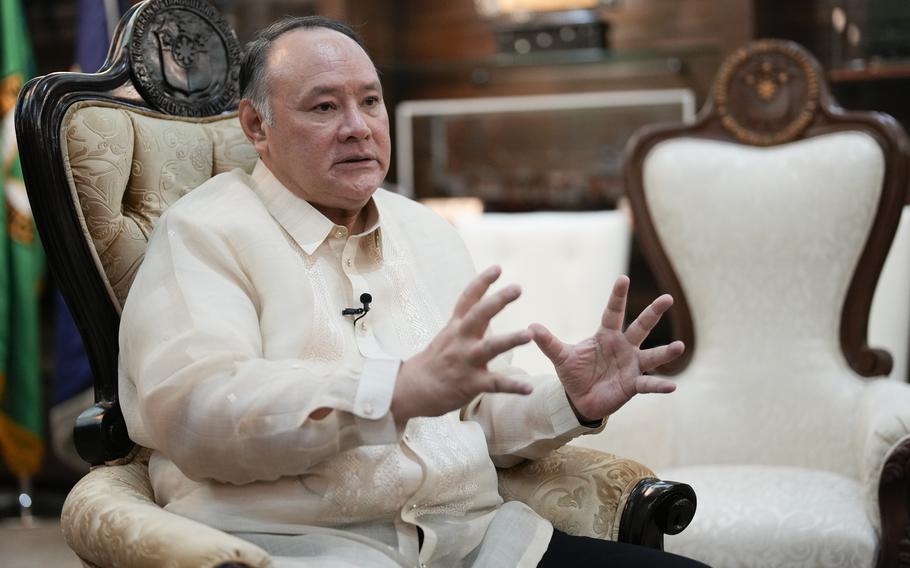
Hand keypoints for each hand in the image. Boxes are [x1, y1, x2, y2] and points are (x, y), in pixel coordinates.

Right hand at [391, 266, 533, 425]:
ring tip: (529, 334)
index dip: (482, 282)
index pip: (468, 299)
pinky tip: (529, 389)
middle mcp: (460, 339)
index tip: (498, 267)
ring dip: (510, 340)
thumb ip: (466, 321)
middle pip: (479, 315)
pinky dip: (513, 386)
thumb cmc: (434, 361)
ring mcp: (465, 361)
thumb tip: (482, 304)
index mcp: (456, 326)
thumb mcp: (448, 335)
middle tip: (517, 288)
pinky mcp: (470, 383)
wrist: (411, 389)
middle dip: (498, 301)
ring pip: (490, 347)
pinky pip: (495, 384)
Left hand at [530, 275, 683, 421]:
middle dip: (653, 313)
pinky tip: (673, 386)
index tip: (623, 278)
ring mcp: (631, 365)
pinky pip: (649, 384)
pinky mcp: (633, 384)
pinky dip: (659, 385)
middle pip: (640, 327)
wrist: (579, 400)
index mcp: (606, 335)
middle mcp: (623, 346)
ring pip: (651, 355)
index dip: (617, 296)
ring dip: (665, 351)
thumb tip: (531, 327)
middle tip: (668, 298)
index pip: (613, 312)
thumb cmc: (574, 374)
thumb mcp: (561, 357)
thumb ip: (549, 343)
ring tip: (680, 346)